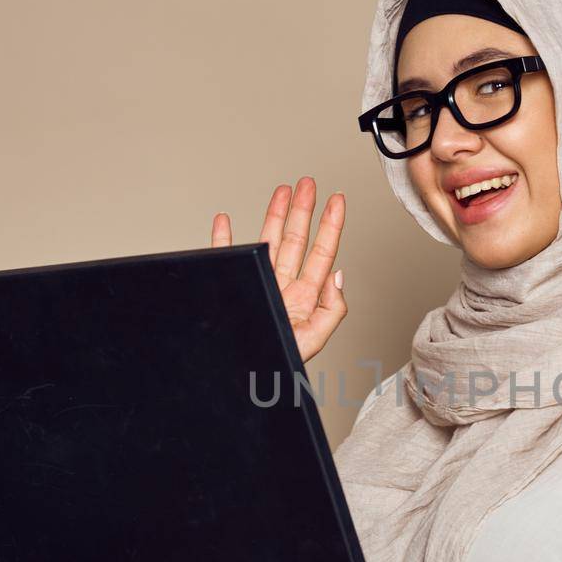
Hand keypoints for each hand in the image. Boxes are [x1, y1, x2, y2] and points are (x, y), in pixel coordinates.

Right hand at [212, 177, 346, 362]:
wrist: (243, 378)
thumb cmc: (277, 364)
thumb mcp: (313, 339)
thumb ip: (331, 309)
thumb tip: (337, 275)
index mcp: (304, 297)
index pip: (322, 252)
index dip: (331, 225)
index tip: (337, 200)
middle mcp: (283, 286)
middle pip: (296, 239)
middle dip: (303, 210)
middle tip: (308, 183)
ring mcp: (259, 283)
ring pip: (267, 241)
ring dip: (273, 215)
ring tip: (282, 191)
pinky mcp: (234, 285)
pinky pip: (227, 256)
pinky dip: (224, 238)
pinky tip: (225, 220)